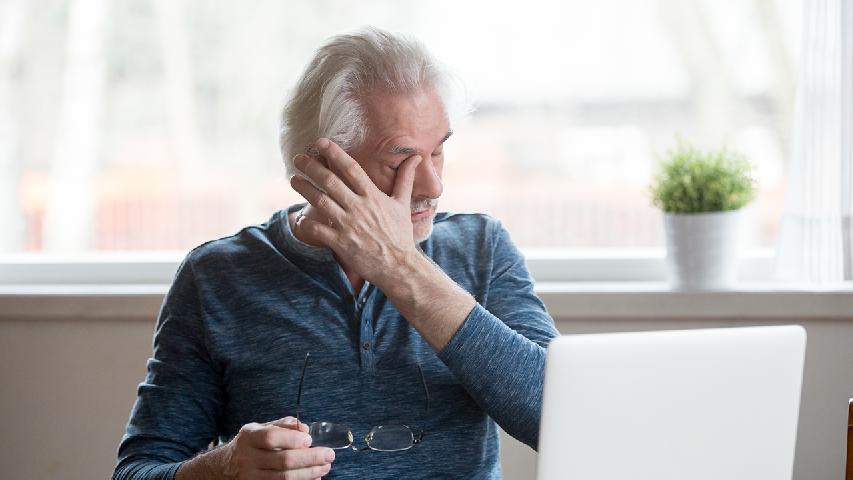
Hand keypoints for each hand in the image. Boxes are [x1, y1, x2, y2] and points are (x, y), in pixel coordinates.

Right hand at [221, 416, 333, 479]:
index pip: (271, 437)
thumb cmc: (250, 444)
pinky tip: (314, 478)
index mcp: (249, 438)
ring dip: (309, 473)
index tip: (310, 439)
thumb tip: (305, 428)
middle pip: (283, 461)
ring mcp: (251, 477)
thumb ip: (283, 425)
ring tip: (325, 467)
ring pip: (284, 478)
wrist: (225, 467)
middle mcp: (248, 458)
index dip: (292, 439)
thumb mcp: (260, 428)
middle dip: (310, 458)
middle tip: (329, 454)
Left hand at [290, 138, 422, 287]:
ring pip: (320, 201)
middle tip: (298, 158)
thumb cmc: (400, 234)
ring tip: (293, 179)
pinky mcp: (341, 242)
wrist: (398, 266)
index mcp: (373, 196)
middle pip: (330, 181)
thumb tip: (416, 157)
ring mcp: (348, 225)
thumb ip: (405, 179)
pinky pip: (317, 229)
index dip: (334, 153)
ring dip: (304, 188)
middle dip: (311, 167)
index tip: (321, 142)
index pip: (351, 168)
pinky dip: (306, 222)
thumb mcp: (403, 204)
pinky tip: (299, 217)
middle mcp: (359, 207)